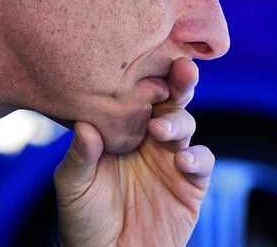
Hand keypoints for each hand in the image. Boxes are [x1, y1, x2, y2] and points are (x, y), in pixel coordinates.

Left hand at [53, 57, 213, 246]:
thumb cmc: (83, 219)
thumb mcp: (73, 187)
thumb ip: (80, 156)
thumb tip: (84, 125)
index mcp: (122, 129)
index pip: (137, 94)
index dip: (145, 75)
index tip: (146, 56)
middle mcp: (150, 137)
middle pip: (170, 99)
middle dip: (178, 81)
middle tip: (181, 68)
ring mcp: (172, 159)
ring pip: (186, 124)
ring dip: (178, 120)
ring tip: (160, 130)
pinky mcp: (191, 185)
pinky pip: (203, 161)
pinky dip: (197, 157)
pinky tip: (181, 161)